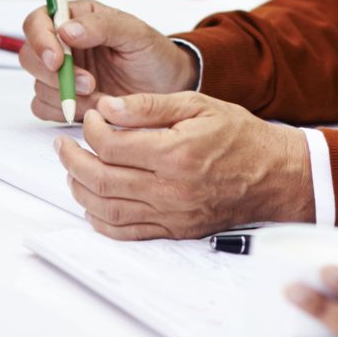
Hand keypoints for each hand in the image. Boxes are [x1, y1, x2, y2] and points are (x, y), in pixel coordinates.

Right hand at [19, 0, 197, 122]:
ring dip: (67, 96)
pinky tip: (93, 108)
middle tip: (89, 84)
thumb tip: (66, 29)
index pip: (38, 22)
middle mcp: (63, 44)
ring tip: (103, 96)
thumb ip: (101, 25)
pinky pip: (44, 108)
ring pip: (38, 86)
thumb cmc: (153, 55)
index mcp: (76, 18)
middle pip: (30, 56)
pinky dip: (65, 111)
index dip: (40, 40)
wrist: (167, 88)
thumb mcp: (135, 33)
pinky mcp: (63, 100)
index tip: (58, 60)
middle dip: (55, 75)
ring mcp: (61, 74)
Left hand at [54, 93, 312, 237]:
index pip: (111, 145)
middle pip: (100, 179)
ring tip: (72, 170)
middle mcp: (171, 189)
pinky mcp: (175, 230)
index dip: (91, 129)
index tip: (92, 118)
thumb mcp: (197, 104)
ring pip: (107, 210)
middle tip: (63, 145)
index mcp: (175, 153)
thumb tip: (108, 107)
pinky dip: (101, 220)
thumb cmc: (239, 137)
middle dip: (72, 160)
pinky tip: (92, 203)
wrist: (274, 175)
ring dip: (80, 189)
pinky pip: (127, 232)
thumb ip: (149, 105)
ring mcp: (172, 214)